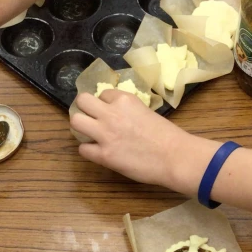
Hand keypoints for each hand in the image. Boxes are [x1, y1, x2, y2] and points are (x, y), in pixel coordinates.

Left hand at [71, 89, 204, 189]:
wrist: (175, 157)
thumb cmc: (167, 136)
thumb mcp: (145, 111)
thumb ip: (128, 111)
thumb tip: (117, 116)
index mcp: (124, 100)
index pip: (102, 94)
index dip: (105, 104)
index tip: (110, 112)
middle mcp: (111, 113)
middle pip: (82, 100)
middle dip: (84, 109)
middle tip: (91, 119)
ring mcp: (105, 134)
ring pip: (76, 121)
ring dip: (81, 127)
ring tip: (90, 134)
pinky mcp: (104, 155)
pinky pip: (82, 149)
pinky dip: (89, 151)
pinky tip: (98, 153)